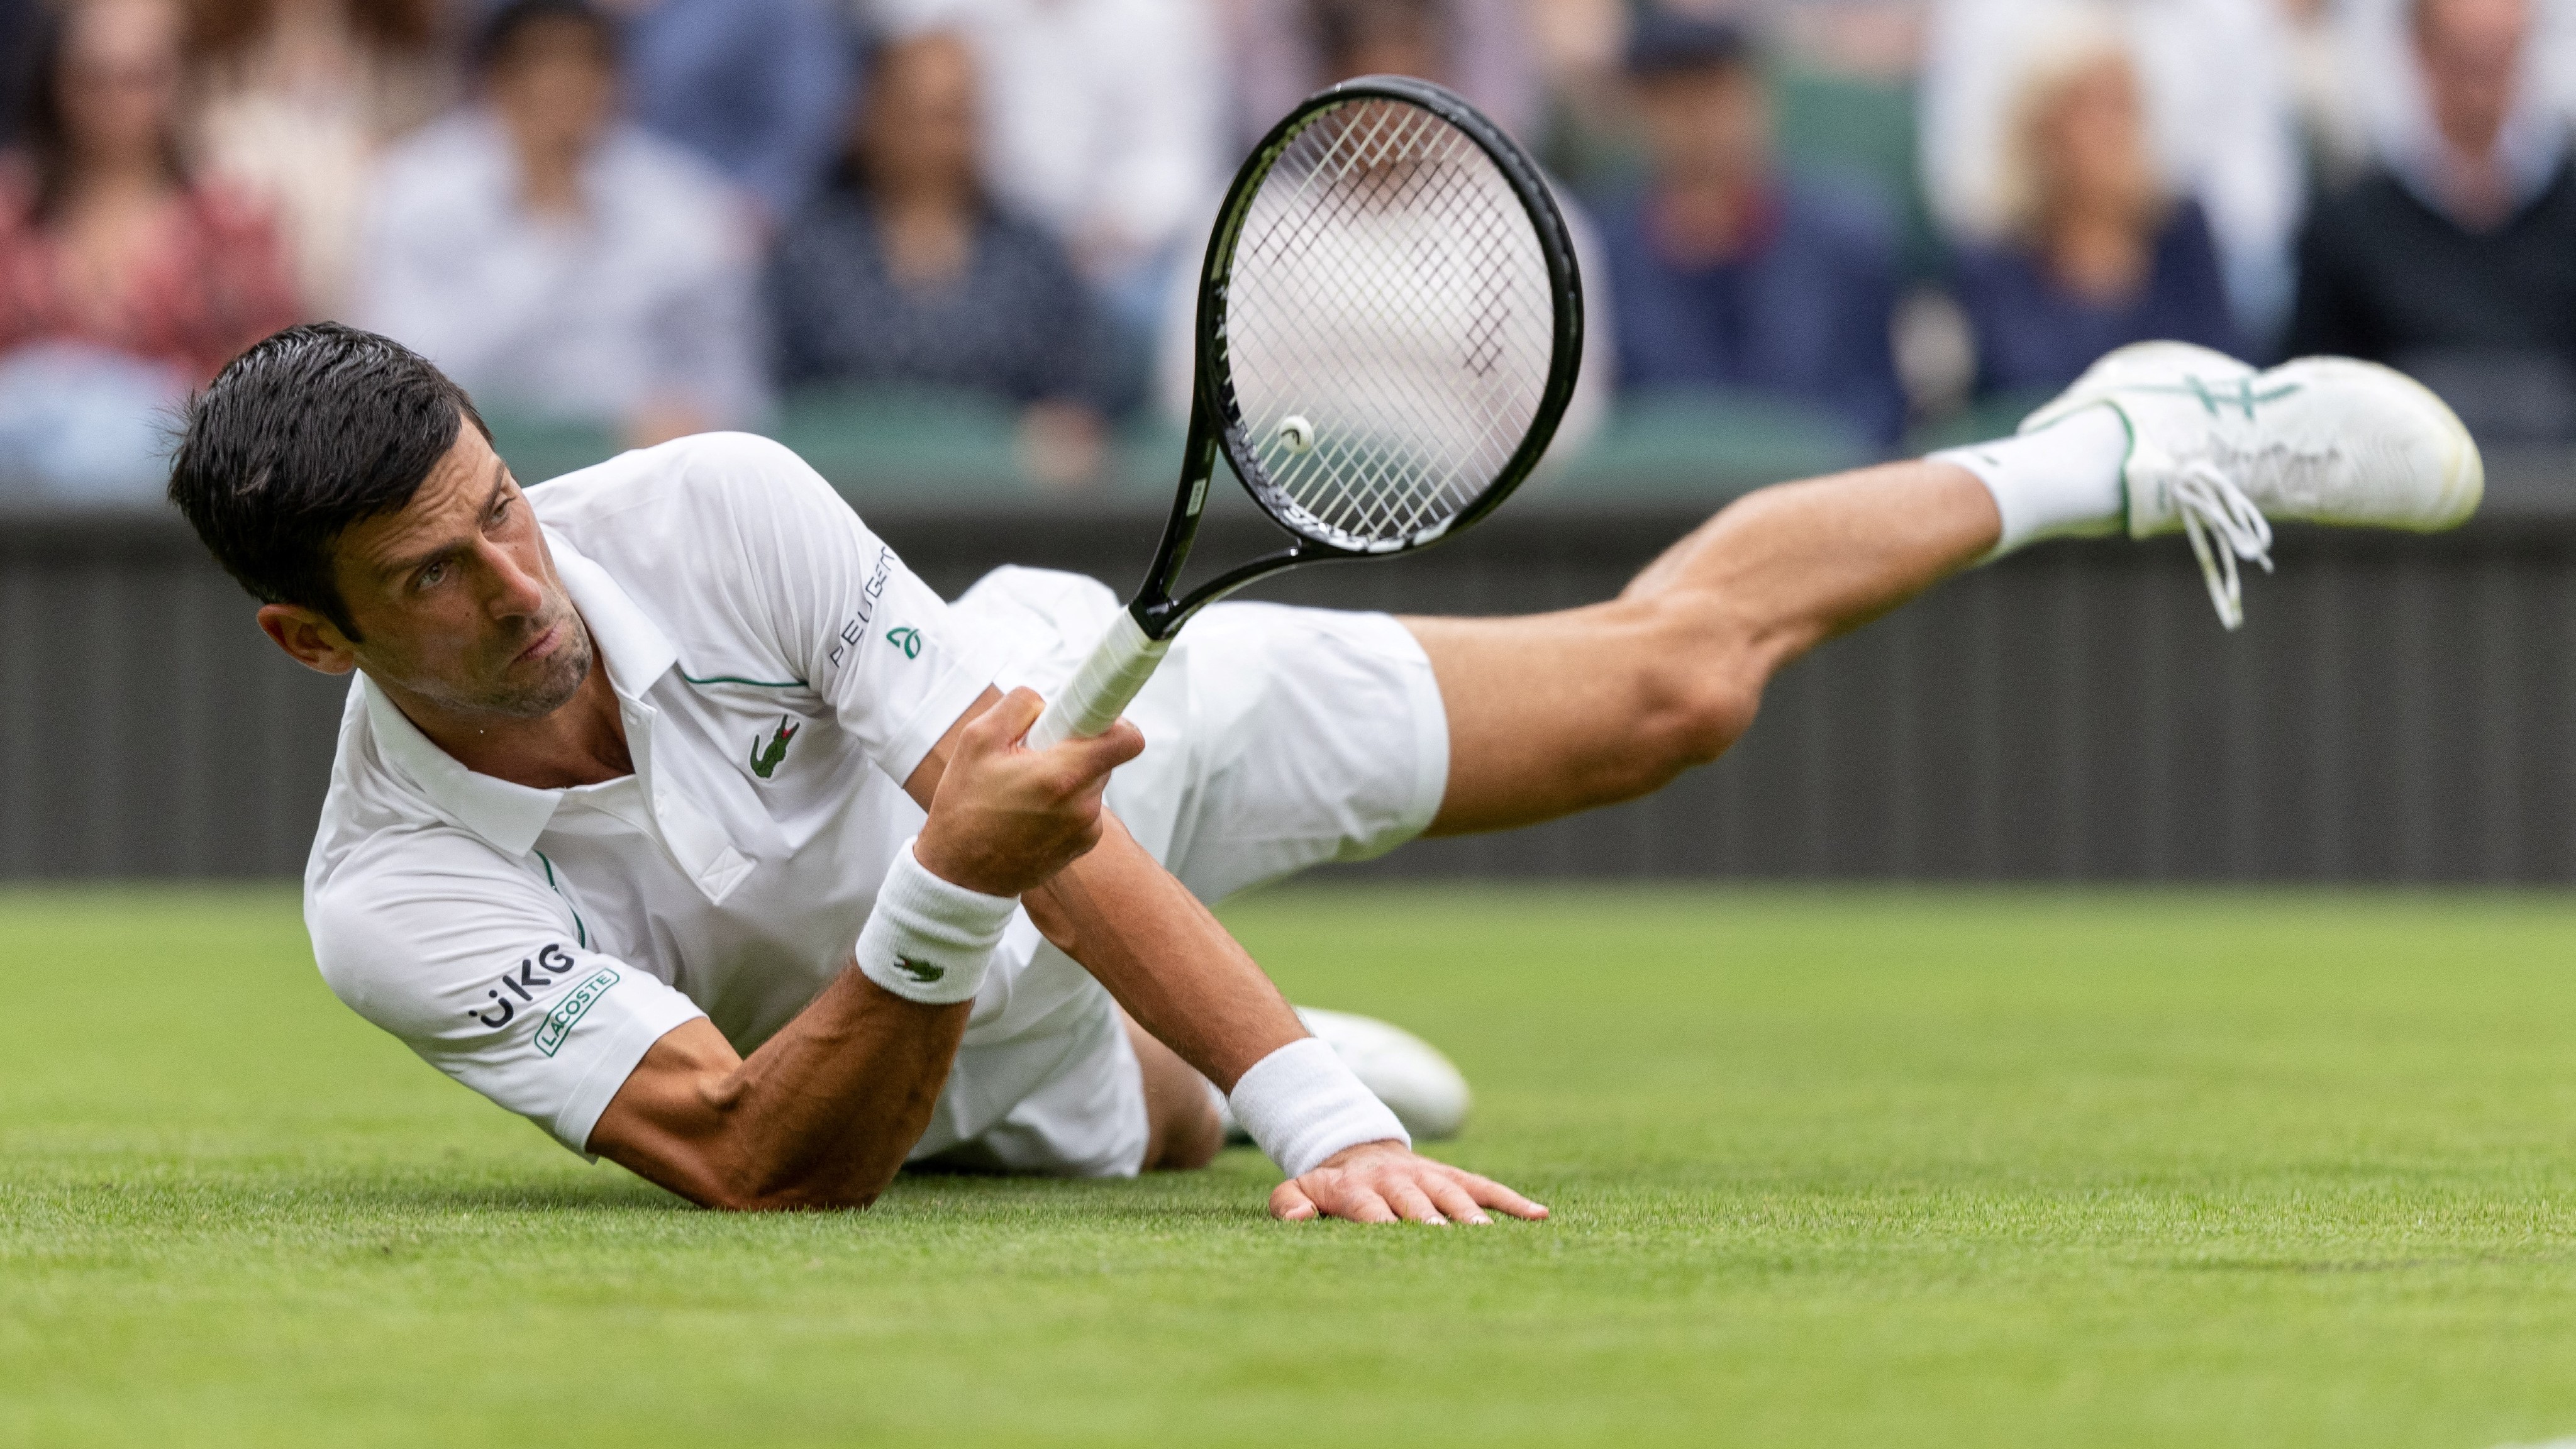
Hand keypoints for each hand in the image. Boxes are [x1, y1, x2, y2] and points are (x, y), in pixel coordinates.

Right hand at [914, 687, 1144, 896]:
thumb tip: (1050, 704)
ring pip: (1092, 781)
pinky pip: (1084, 808)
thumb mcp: (977, 740)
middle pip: (1104, 756)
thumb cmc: (964, 808)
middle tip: (1035, 756)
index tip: (1092, 716)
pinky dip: (1064, 803)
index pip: (1127, 740)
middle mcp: (1083, 806)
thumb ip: (1020, 706)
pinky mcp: (1082, 846)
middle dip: (1075, 748)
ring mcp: (1086, 829)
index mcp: (1063, 775)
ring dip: (1068, 776)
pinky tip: (1029, 812)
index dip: (1114, 721)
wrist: (959, 876)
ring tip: (1024, 790)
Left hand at [1269, 1140, 1548, 1224]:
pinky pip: (1485, 1186)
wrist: (1356, 1144)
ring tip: (1488, 1237)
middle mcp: (1397, 1177)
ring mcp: (1428, 1174)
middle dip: (1431, 1221)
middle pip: (1415, 1201)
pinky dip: (1511, 1201)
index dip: (1381, 1223)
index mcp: (1357, 1186)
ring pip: (1452, 1193)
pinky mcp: (1453, 1175)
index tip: (1393, 1242)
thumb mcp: (1297, 1188)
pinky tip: (1540, 1216)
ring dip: (1470, 1215)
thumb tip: (1299, 1217)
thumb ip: (1289, 1204)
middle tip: (1448, 1244)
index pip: (1369, 1205)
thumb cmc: (1328, 1185)